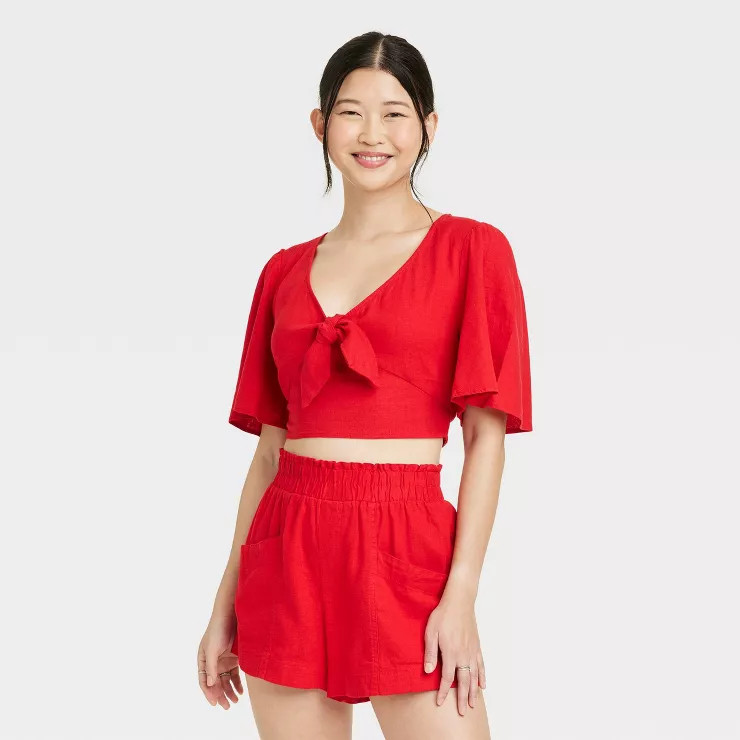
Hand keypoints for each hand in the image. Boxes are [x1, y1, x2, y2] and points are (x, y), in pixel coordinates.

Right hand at [197, 614, 243, 708]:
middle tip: (227, 706)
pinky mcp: (234, 657)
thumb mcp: (212, 649)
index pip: (204, 681)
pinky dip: (237, 683)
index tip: (215, 703)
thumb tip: (209, 684)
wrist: (232, 614)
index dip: (209, 693)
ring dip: (230, 691)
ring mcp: (223, 660)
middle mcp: (212, 662)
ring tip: (236, 701)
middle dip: (221, 695)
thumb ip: (210, 667)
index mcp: (203, 660)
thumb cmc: (218, 630)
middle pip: (215, 683)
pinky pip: (234, 674)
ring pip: (226, 680)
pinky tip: (241, 691)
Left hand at [423, 594, 485, 714]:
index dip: (442, 691)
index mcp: (451, 653)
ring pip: (474, 677)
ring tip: (472, 704)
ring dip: (473, 692)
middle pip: (463, 682)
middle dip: (461, 698)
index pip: (447, 678)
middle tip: (461, 712)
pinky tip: (483, 685)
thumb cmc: (443, 615)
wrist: (460, 601)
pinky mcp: (477, 646)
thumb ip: (431, 653)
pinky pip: (481, 665)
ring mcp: (472, 651)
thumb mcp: (431, 632)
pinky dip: (482, 677)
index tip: (439, 702)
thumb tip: (429, 672)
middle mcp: (463, 655)